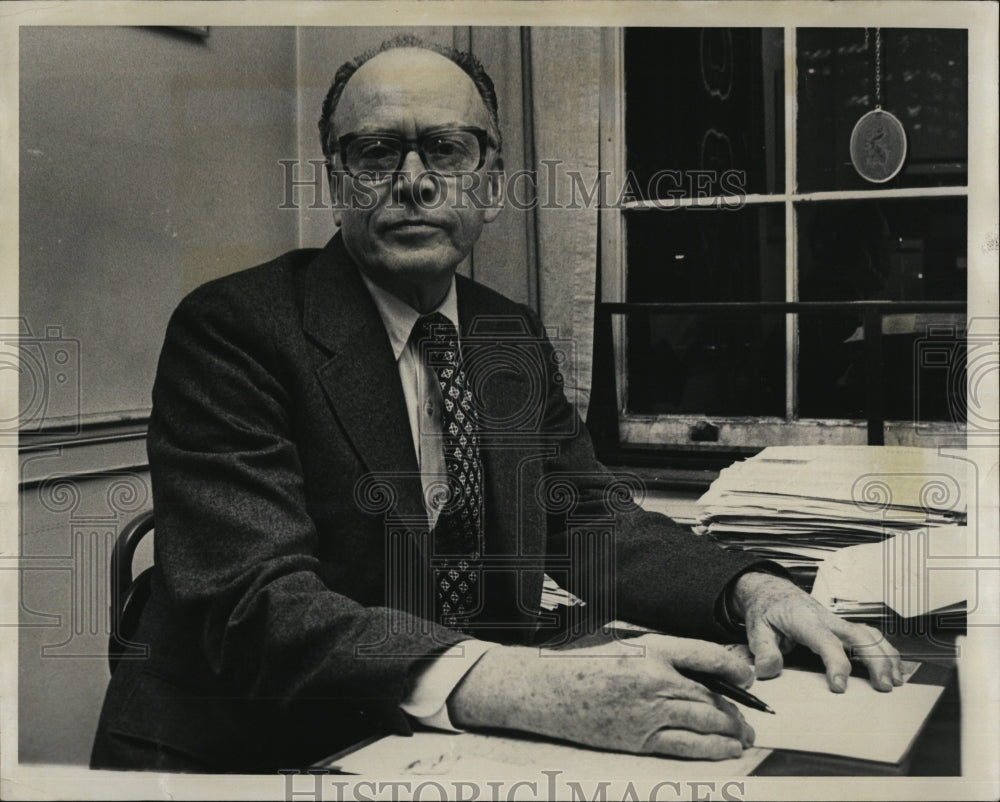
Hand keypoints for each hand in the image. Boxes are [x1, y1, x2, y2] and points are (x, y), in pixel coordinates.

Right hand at [448, 634, 756, 759]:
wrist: (543, 689)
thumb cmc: (580, 663)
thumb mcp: (623, 643)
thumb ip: (661, 652)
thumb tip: (701, 665)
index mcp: (650, 649)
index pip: (707, 656)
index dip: (736, 669)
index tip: (748, 677)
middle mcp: (653, 679)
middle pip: (711, 694)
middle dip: (738, 707)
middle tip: (751, 714)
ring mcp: (647, 712)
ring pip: (705, 720)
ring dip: (731, 729)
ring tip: (744, 734)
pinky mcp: (638, 738)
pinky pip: (686, 745)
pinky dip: (712, 748)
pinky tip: (727, 748)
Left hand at [730, 571, 903, 692]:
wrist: (772, 591)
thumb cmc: (767, 610)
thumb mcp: (756, 629)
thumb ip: (763, 650)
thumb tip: (768, 671)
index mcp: (806, 621)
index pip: (826, 642)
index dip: (836, 664)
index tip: (839, 686)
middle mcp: (827, 620)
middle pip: (860, 636)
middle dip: (876, 660)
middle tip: (884, 687)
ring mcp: (838, 623)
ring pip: (870, 634)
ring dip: (886, 655)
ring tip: (896, 681)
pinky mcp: (843, 627)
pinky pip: (870, 635)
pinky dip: (886, 650)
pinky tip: (895, 668)